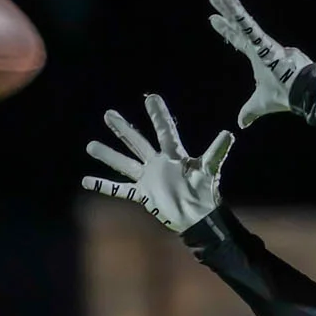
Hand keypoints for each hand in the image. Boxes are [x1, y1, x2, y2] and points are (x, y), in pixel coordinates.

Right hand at [82, 93, 233, 232]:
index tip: (151, 97)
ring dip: (108, 155)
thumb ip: (216, 152)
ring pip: (124, 163)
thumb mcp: (209, 170)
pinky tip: (87, 181)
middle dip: (123, 128)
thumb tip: (229, 133)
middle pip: (137, 142)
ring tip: (90, 145)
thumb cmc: (205, 193)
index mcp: (174, 156)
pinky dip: (104, 185)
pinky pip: (120, 189)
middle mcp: (158, 163)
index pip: (164, 131)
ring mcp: (148, 178)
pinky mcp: (143, 194)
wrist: (198, 218)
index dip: (158, 115)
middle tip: (108, 113)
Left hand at [207, 0, 313, 128]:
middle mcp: (258, 45)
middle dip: (224, 10)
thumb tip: (242, 123)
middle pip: (237, 24)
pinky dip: (236, 10)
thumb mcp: (259, 104)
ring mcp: (261, 41)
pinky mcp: (262, 41)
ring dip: (228, 4)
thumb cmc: (284, 95)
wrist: (300, 93)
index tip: (212, 19)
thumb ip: (249, 111)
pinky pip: (246, 22)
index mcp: (257, 56)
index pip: (238, 39)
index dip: (226, 30)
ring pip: (241, 18)